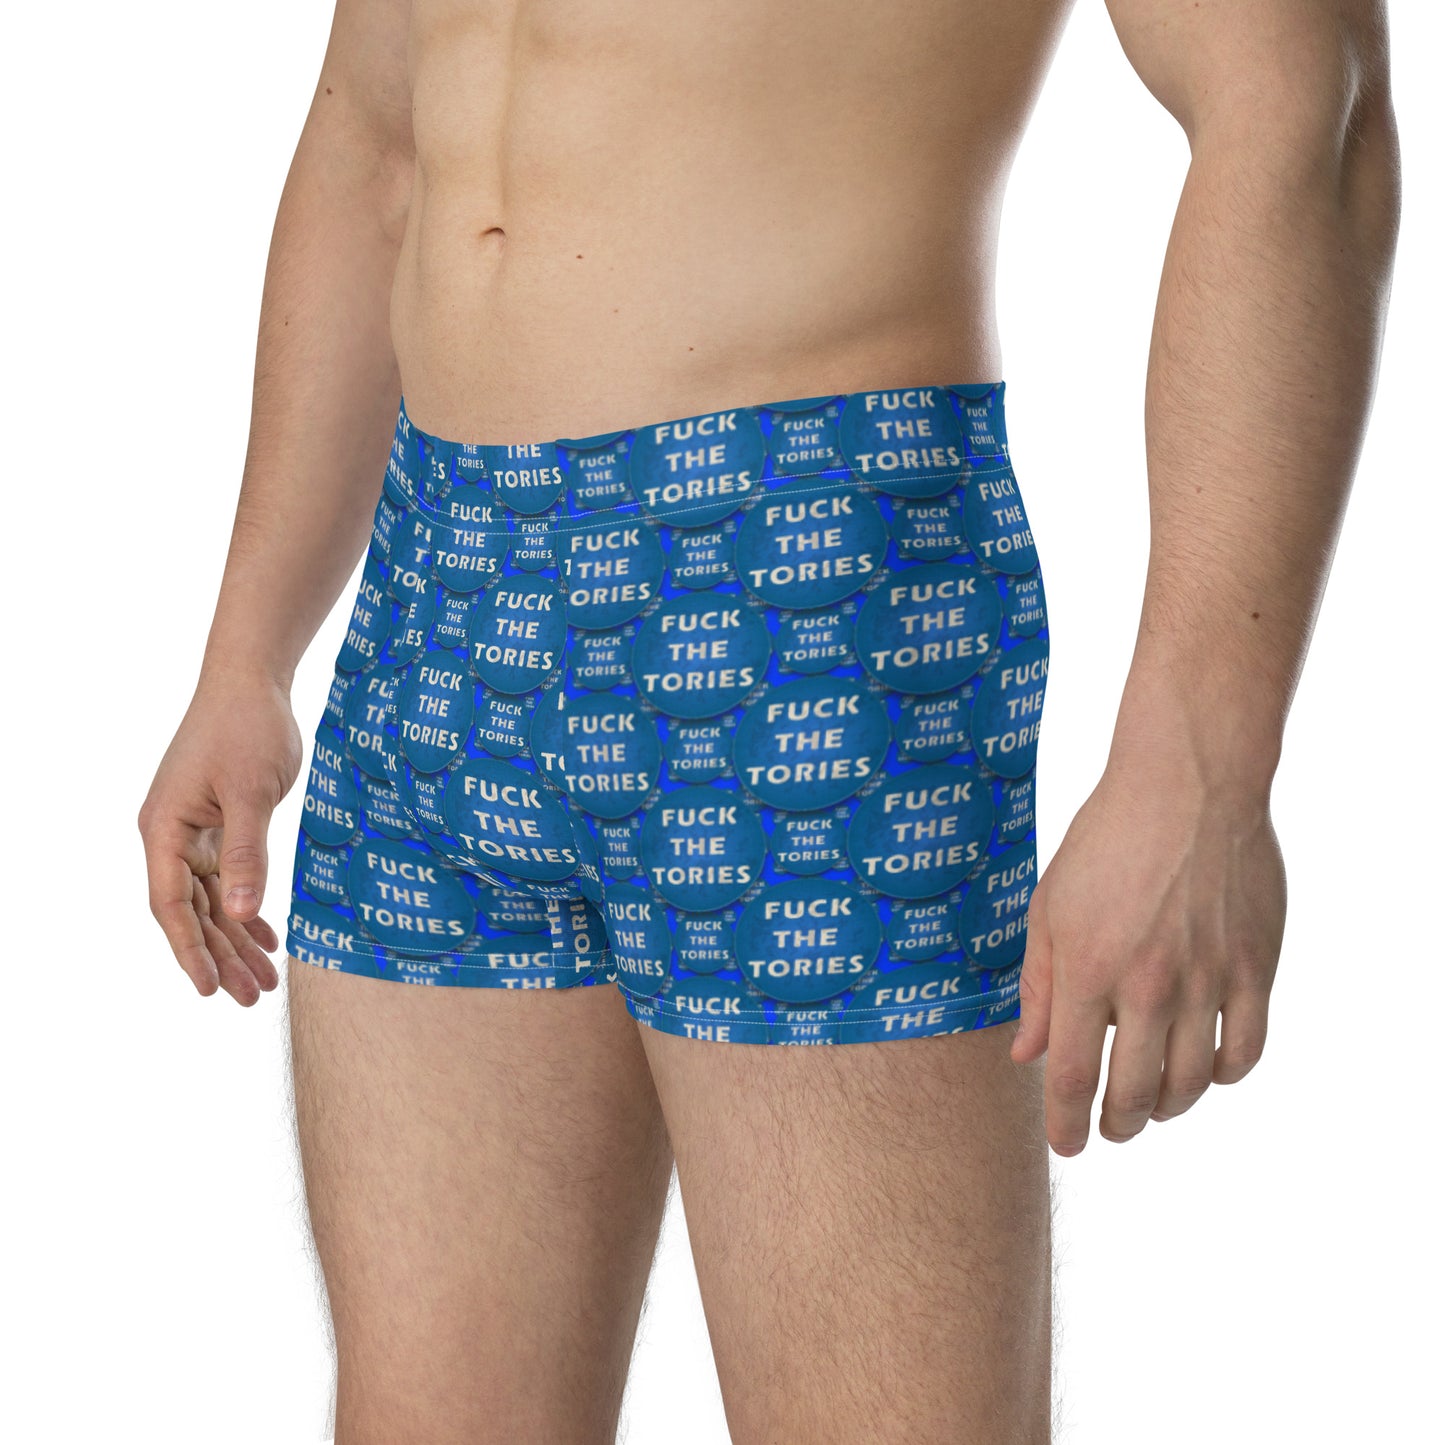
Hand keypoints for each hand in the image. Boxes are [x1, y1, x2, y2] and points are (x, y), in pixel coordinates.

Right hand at [138, 671, 303, 1004]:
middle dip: (222, 957)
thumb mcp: (252, 792)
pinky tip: (265, 937)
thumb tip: (238, 913)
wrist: (251, 682)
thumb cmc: (247, 728)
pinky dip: (246, 909)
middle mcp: (170, 836)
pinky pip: (226, 880)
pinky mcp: (217, 825)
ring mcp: (192, 832)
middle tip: (252, 998)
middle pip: (193, 913)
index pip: (172, 906)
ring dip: (236, 940)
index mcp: (164, 830)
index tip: (209, 991)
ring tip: (264, 981)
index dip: (190, 951)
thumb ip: (247, 852)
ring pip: (211, 901)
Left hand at [1010, 755, 1285, 1154]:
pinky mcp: (1255, 968)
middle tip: (1109, 1127)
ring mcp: (1208, 979)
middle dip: (1116, 1124)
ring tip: (1153, 1105)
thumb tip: (1028, 1055)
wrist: (1187, 786)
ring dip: (1168, 1108)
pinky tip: (1206, 1071)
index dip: (1067, 1124)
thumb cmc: (1106, 841)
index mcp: (1089, 970)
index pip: (1074, 1077)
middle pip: (1135, 1094)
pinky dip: (1224, 1075)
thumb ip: (1040, 988)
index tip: (1067, 1146)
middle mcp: (1149, 984)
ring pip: (1193, 1083)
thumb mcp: (1049, 908)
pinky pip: (1246, 1049)